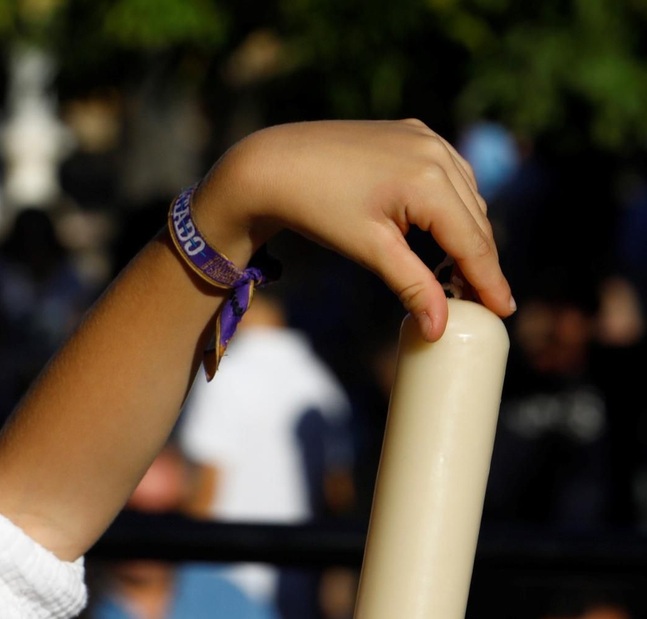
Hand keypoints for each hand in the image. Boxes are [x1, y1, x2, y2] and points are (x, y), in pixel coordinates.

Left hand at [192, 120, 514, 340]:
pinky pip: (447, 172)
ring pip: (465, 195)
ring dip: (467, 231)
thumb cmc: (317, 209)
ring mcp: (426, 136)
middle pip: (475, 218)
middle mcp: (437, 151)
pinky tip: (442, 228)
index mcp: (430, 181)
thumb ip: (411, 285)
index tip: (504, 311)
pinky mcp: (412, 131)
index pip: (472, 241)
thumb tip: (441, 328)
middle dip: (479, 260)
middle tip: (483, 300)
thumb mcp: (369, 251)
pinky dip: (450, 203)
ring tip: (460, 273)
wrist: (274, 165)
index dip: (489, 280)